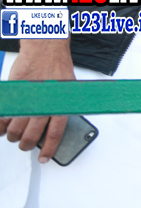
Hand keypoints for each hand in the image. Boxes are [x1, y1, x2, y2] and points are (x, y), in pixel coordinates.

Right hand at [0, 39, 76, 161]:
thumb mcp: (67, 91)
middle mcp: (44, 105)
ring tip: (13, 134)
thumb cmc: (58, 67)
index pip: (54, 135)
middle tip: (24, 144)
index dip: (48, 149)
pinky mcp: (15, 95)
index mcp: (60, 105)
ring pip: (15, 129)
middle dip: (26, 144)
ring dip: (12, 135)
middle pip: (31, 136)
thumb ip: (59, 109)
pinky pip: (4, 116)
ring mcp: (27, 101)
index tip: (44, 158)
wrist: (45, 49)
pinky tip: (1, 126)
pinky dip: (0, 124)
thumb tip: (53, 126)